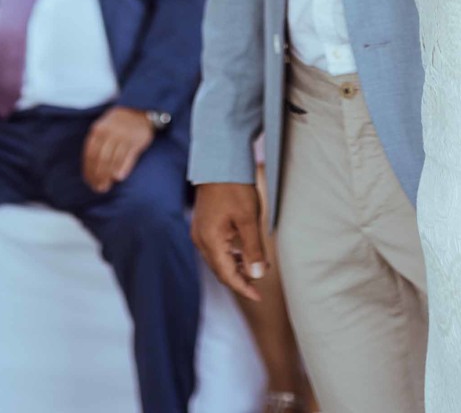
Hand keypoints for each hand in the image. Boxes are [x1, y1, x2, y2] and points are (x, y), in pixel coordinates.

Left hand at [81, 106, 154, 194]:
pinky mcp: (137, 140)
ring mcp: (124, 136)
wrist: (138, 109)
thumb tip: (90, 167)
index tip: (89, 182)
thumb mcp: (103, 128)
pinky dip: (123, 167)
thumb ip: (96, 143)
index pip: (90, 154)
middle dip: (98, 175)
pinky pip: (128, 156)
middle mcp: (109, 133)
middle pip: (101, 158)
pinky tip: (119, 177)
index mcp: (98, 130)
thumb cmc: (118, 123)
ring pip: (113, 159)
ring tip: (106, 186)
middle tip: (98, 188)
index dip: (89, 170)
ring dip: (108, 175)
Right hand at [192, 181, 268, 301]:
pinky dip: (230, 255)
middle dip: (240, 279)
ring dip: (236, 267)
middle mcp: (200, 240)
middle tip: (261, 283)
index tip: (258, 296)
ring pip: (218, 260)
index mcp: (210, 241)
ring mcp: (200, 232)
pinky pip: (215, 248)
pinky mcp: (203, 225)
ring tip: (257, 266)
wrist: (219, 162)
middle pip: (220, 270)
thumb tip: (257, 275)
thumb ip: (253, 249)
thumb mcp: (249, 220)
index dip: (243, 288)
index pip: (227, 275)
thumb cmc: (234, 188)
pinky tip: (244, 252)